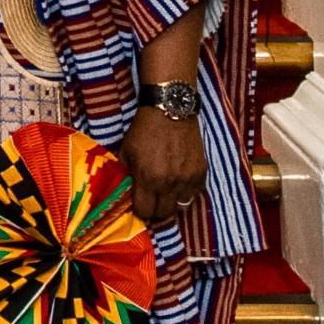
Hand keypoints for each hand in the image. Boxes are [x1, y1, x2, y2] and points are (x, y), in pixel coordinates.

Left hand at [121, 106, 204, 222]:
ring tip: (166, 193)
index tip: (139, 204)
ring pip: (181, 207)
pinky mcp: (201, 172)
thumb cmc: (144, 130)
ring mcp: (187, 179)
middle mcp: (169, 183)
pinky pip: (194, 194)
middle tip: (152, 201)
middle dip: (155, 210)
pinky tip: (179, 183)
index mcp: (148, 178)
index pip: (144, 211)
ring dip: (172, 202)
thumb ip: (124, 173)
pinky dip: (186, 192)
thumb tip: (123, 191)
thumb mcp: (126, 150)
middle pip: (164, 213)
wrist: (170, 110)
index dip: (140, 210)